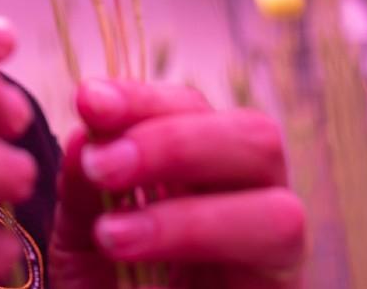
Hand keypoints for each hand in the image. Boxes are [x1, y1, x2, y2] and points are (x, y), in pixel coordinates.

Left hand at [50, 79, 304, 287]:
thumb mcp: (81, 252)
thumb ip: (83, 192)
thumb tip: (87, 128)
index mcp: (201, 176)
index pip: (190, 107)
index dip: (143, 96)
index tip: (89, 100)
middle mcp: (251, 203)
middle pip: (254, 133)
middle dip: (174, 137)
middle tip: (105, 164)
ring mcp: (276, 252)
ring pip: (278, 191)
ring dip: (187, 196)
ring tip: (112, 230)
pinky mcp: (285, 287)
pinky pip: (278, 238)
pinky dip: (199, 228)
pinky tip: (131, 246)